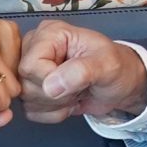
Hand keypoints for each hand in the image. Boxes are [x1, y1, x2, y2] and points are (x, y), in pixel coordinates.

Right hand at [16, 20, 146, 123]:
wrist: (120, 85)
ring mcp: (32, 70)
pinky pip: (31, 111)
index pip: (30, 64)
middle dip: (57, 95)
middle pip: (25, 84)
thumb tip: (50, 86)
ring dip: (57, 104)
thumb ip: (81, 71)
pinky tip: (69, 101)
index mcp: (49, 33)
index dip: (50, 79)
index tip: (76, 79)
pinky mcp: (33, 90)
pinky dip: (54, 113)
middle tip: (79, 86)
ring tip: (76, 91)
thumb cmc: (116, 67)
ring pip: (27, 100)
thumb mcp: (106, 65)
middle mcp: (34, 48)